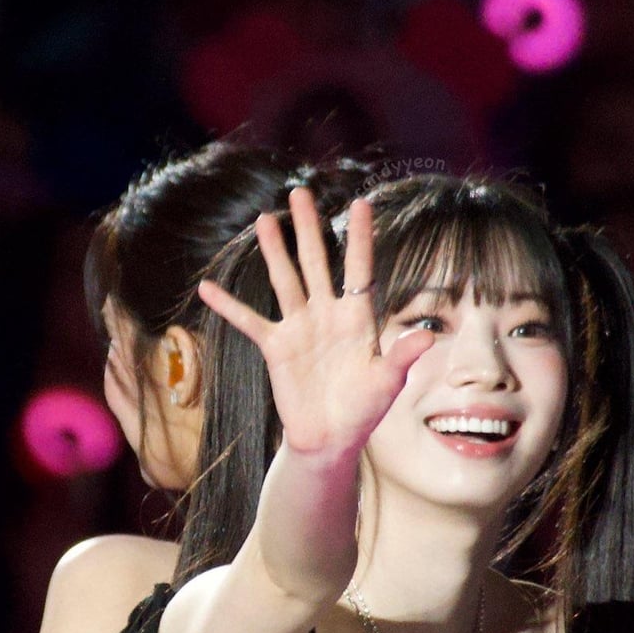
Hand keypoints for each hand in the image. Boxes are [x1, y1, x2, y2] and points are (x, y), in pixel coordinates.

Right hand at [197, 188, 434, 461]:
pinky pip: (249, 321)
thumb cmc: (363, 412)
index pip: (359, 270)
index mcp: (357, 319)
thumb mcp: (386, 384)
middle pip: (316, 263)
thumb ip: (402, 357)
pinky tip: (207, 288)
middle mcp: (327, 315)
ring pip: (285, 280)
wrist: (330, 440)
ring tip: (264, 219)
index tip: (361, 203)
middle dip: (308, 228)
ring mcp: (300, 328)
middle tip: (300, 192)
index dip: (360, 238)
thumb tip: (426, 336)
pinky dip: (229, 306)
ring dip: (274, 251)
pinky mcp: (276, 347)